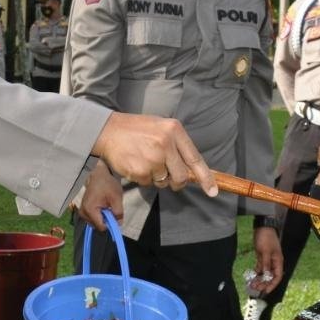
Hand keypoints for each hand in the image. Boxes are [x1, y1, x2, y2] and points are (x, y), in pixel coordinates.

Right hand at [79, 160, 122, 229]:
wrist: (98, 174)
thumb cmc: (107, 184)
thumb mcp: (116, 198)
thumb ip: (118, 213)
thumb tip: (119, 224)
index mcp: (90, 210)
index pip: (101, 227)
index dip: (110, 223)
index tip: (114, 214)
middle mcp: (83, 213)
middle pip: (98, 225)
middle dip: (106, 219)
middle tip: (110, 207)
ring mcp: (82, 212)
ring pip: (96, 223)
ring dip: (103, 217)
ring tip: (106, 204)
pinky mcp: (83, 210)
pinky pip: (93, 218)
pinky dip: (99, 214)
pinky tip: (102, 204)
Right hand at [92, 112, 217, 196]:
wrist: (107, 130)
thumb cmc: (137, 129)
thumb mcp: (161, 127)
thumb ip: (177, 146)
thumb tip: (192, 170)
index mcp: (174, 130)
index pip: (195, 159)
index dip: (206, 178)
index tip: (212, 191)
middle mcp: (166, 144)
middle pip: (182, 176)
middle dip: (176, 181)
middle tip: (166, 174)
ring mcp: (153, 158)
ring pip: (164, 181)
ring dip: (156, 177)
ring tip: (144, 160)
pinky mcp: (140, 170)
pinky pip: (148, 183)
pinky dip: (143, 178)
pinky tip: (135, 163)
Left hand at [249, 227, 283, 294]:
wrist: (262, 227)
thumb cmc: (266, 238)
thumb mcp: (265, 251)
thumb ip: (266, 264)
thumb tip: (266, 275)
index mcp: (278, 261)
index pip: (278, 276)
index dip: (273, 285)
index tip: (266, 291)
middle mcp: (274, 262)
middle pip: (270, 276)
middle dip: (264, 283)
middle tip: (256, 288)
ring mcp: (268, 260)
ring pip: (264, 273)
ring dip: (259, 279)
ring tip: (252, 284)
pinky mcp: (262, 257)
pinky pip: (260, 268)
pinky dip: (256, 273)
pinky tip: (251, 277)